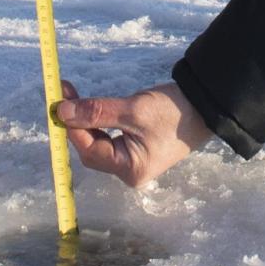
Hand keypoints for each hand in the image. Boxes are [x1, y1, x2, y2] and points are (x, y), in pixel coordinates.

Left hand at [56, 81, 210, 188]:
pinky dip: (98, 122)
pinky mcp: (136, 150)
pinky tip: (91, 107)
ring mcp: (133, 162)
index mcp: (130, 169)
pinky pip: (109, 138)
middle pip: (91, 149)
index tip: (59, 100)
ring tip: (73, 95)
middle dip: (76, 122)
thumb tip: (62, 112)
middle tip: (65, 92)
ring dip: (85, 120)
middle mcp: (129, 172)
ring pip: (98, 143)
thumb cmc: (173, 111)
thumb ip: (97, 112)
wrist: (205, 106)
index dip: (72, 126)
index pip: (90, 149)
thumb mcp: (133, 109)